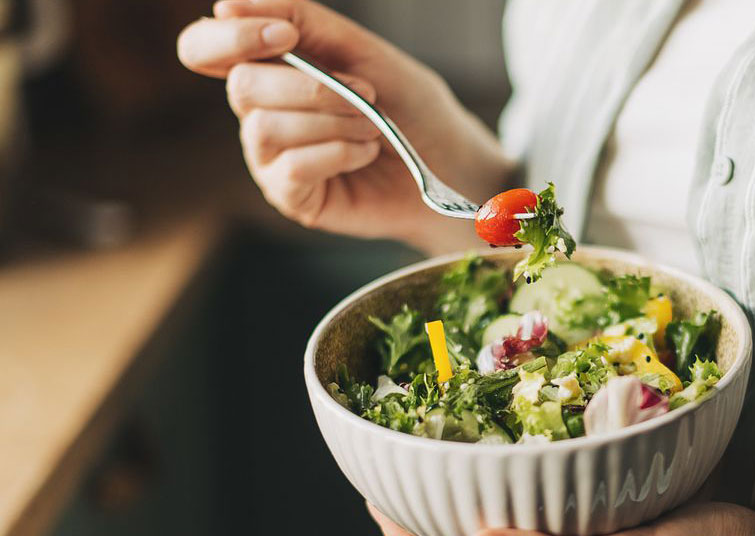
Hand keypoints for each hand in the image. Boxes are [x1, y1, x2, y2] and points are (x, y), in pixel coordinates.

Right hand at [177, 0, 511, 247]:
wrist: (449, 164)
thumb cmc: (409, 106)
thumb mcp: (363, 51)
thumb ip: (302, 19)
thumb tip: (225, 5)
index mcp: (268, 68)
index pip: (204, 47)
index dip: (229, 38)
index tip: (286, 37)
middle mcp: (259, 112)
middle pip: (241, 87)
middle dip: (311, 88)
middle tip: (367, 94)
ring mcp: (271, 158)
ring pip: (268, 128)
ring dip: (334, 121)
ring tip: (374, 128)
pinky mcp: (292, 196)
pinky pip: (293, 168)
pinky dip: (339, 153)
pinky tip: (366, 153)